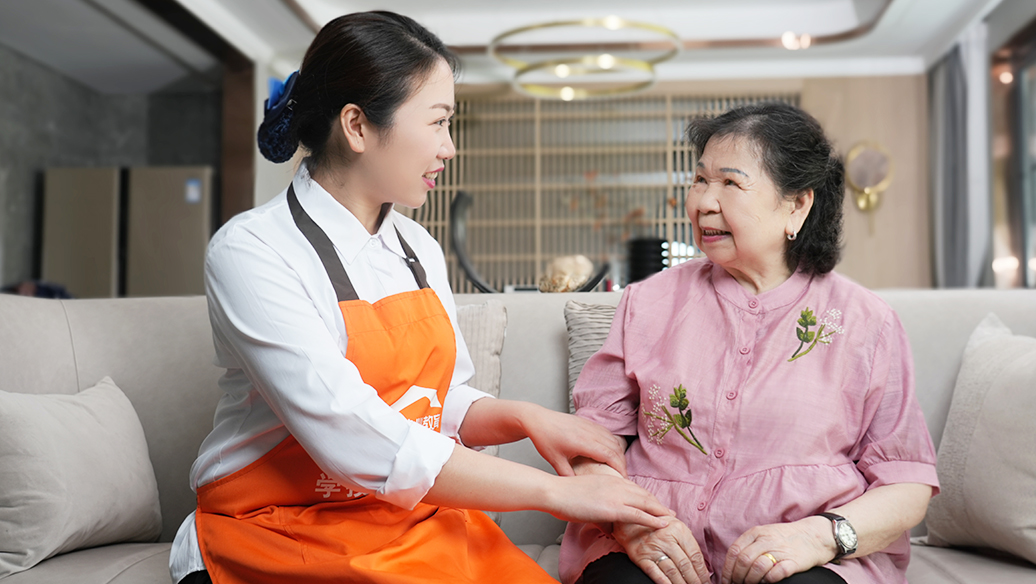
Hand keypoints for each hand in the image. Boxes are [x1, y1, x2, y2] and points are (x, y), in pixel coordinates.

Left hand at [523, 406, 627, 476]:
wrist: (537, 419)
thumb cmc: (545, 438)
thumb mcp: (555, 461)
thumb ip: (567, 475)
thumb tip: (576, 491)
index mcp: (584, 442)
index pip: (610, 455)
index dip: (620, 468)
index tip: (623, 479)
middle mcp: (591, 432)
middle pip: (616, 448)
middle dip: (622, 464)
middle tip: (623, 478)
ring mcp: (591, 426)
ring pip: (613, 440)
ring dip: (619, 454)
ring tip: (618, 468)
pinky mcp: (589, 422)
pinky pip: (607, 434)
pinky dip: (613, 444)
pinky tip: (610, 453)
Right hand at [545, 474, 670, 529]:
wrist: (554, 492)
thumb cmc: (563, 493)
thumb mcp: (585, 493)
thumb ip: (597, 500)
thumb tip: (601, 514)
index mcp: (610, 479)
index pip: (634, 488)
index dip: (647, 496)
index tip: (655, 503)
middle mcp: (617, 485)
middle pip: (644, 494)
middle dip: (658, 504)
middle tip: (670, 511)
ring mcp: (616, 496)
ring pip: (646, 503)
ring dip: (661, 511)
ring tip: (671, 518)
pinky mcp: (613, 508)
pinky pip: (639, 515)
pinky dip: (654, 520)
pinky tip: (663, 524)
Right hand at [612, 517, 710, 583]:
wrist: (628, 521)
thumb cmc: (654, 523)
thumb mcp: (673, 522)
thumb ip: (686, 535)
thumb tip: (701, 557)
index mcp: (678, 529)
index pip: (694, 554)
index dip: (702, 570)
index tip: (706, 579)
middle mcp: (665, 538)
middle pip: (685, 564)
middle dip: (695, 579)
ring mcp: (653, 548)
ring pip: (672, 570)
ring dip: (682, 583)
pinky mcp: (641, 557)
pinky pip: (655, 573)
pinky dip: (664, 582)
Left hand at [721, 517, 833, 583]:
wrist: (813, 536)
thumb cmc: (784, 538)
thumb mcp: (763, 534)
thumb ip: (748, 546)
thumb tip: (732, 566)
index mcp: (755, 533)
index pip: (734, 552)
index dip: (727, 569)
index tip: (727, 580)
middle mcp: (766, 540)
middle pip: (744, 561)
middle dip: (737, 577)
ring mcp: (780, 550)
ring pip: (757, 567)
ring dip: (751, 580)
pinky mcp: (793, 561)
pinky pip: (776, 573)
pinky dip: (768, 580)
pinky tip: (766, 582)